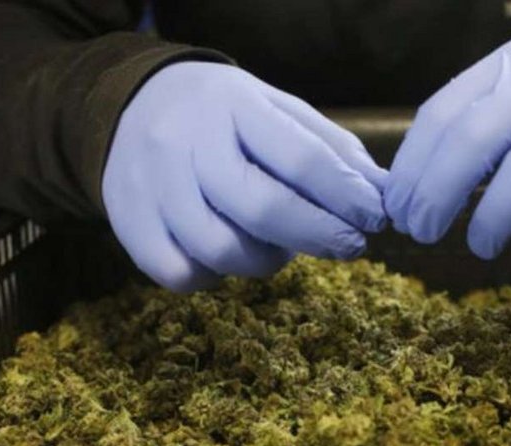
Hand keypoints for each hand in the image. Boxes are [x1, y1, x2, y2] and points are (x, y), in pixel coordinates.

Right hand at [103, 62, 387, 291]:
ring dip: (265, 260)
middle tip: (350, 246)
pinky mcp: (127, 223)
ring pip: (220, 250)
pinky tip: (227, 252)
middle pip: (262, 209)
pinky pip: (180, 274)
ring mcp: (151, 184)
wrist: (131, 104)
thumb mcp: (278, 111)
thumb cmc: (225, 117)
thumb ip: (331, 149)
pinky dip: (214, 276)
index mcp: (234, 105)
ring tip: (279, 245)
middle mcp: (186, 141)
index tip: (375, 218)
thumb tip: (383, 195)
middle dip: (319, 236)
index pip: (301, 158)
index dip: (345, 196)